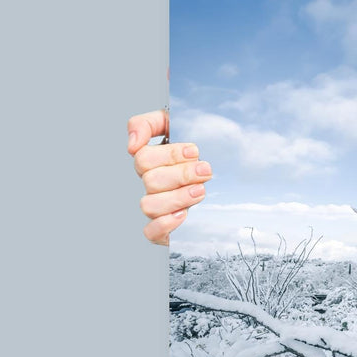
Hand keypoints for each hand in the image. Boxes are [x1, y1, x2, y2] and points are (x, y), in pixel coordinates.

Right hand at [128, 108, 213, 244]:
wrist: (224, 169)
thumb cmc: (196, 145)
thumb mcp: (174, 123)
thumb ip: (148, 123)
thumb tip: (132, 144)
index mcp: (150, 161)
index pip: (143, 158)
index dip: (170, 155)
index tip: (194, 151)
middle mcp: (150, 184)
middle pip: (151, 181)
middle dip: (182, 174)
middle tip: (205, 170)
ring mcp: (156, 206)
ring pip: (149, 206)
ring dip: (177, 197)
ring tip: (200, 190)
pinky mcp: (163, 228)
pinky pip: (150, 232)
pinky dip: (165, 224)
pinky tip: (183, 214)